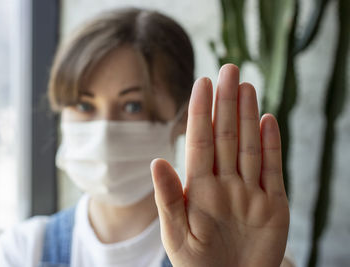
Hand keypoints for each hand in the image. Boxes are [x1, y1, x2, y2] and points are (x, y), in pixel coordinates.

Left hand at [151, 64, 289, 266]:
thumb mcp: (176, 233)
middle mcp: (224, 184)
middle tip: (229, 70)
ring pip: (248, 146)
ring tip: (246, 86)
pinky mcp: (273, 205)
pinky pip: (272, 169)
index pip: (199, 142)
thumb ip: (167, 198)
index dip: (200, 112)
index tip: (202, 83)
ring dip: (248, 116)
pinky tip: (267, 120)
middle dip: (226, 103)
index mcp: (198, 189)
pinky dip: (271, 145)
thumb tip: (156, 161)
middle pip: (225, 136)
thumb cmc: (196, 265)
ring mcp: (249, 192)